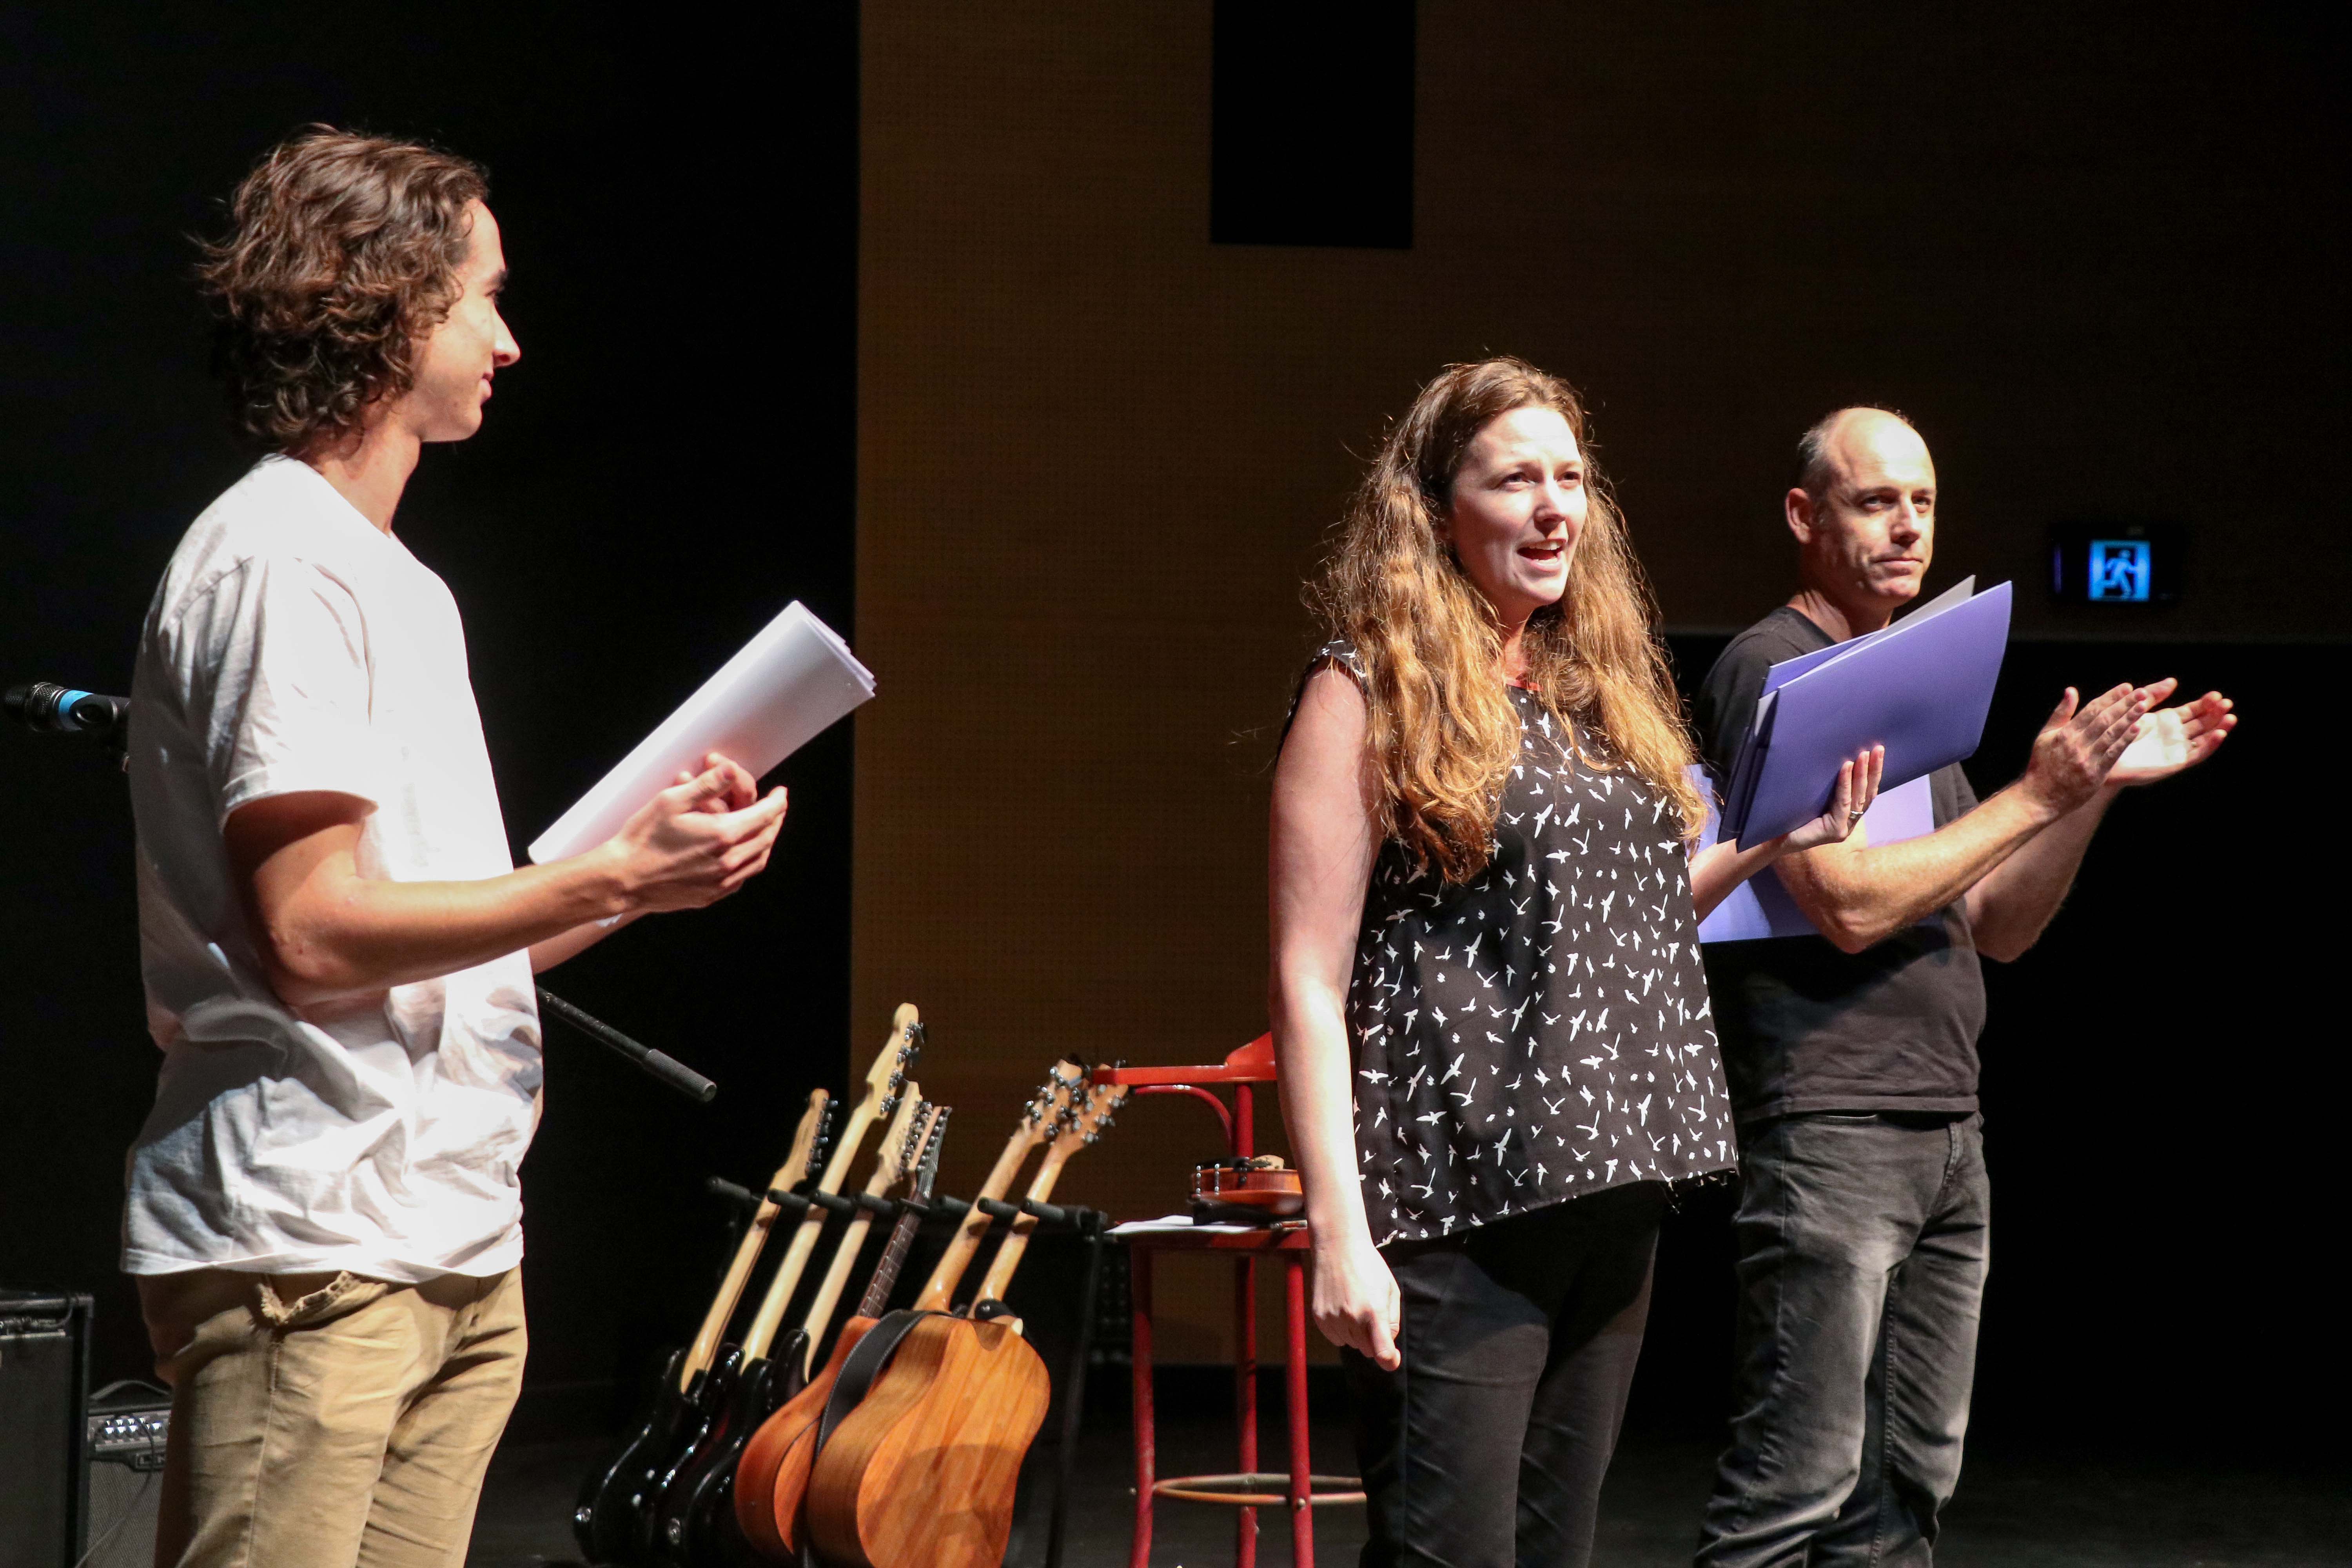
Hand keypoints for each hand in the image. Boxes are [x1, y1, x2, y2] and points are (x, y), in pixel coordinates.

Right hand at [603, 754, 787, 911]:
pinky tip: (743, 852)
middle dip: (774, 819)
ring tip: (764, 827)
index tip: (780, 793)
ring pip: (759, 859)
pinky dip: (751, 861)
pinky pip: (743, 877)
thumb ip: (707, 785)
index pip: (765, 815)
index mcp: (723, 835)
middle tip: (775, 808)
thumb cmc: (643, 838)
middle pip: (767, 837)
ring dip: (765, 840)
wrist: (623, 879)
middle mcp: (728, 861)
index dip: (777, 802)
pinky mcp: (712, 895)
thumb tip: (732, 770)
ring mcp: (722, 882)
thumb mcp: (672, 801)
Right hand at [1310, 1230, 1401, 1370]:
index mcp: (1374, 1310)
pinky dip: (1342, 1330)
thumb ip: (1393, 1319)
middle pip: (1368, 1350)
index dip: (1389, 1360)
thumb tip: (1388, 1344)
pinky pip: (1336, 1338)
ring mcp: (1333, 1318)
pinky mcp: (1319, 1317)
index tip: (1392, 1358)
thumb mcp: (1390, 1289)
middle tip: (1371, 1316)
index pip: (1382, 1352)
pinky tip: (1342, 1308)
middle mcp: (1352, 1317)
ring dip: (1357, 1333)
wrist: (1338, 1247)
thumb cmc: (1369, 1266)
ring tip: (1355, 1306)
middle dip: (1373, 1340)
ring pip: (1352, 1344)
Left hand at [1778, 745, 1885, 852]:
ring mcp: (1843, 829)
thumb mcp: (1815, 797)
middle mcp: (1848, 823)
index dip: (1873, 773)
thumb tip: (1837, 757)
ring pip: (1858, 797)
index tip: (1877, 751)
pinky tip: (1846, 767)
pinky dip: (1844, 783)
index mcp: (1847, 815)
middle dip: (1873, 770)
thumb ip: (1830, 787)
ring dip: (1862, 774)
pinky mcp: (1835, 831)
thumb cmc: (1790, 815)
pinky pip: (1843, 802)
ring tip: (1864, 754)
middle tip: (1878, 748)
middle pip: (1867, 794)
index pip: (1866, 792)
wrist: (1773, 838)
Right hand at [2017, 682, 2153, 819]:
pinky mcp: (2095, 774)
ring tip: (2144, 705)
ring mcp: (2086, 759)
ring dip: (2129, 719)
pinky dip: (2125, 740)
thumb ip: (2060, 713)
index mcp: (2064, 734)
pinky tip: (2137, 728)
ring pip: (2111, 734)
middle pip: (2104, 719)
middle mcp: (2076, 744)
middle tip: (2142, 692)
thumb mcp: (2045, 736)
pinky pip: (2113, 753)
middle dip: (2124, 704)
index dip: (2110, 697)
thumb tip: (2071, 690)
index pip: (2091, 710)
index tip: (2126, 687)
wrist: (2039, 797)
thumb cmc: (2041, 766)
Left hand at [2106, 689, 2235, 786]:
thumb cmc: (2117, 733)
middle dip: (2216, 713)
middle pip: (2203, 722)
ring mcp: (2176, 748)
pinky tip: (2219, 734)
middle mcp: (2175, 734)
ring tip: (2231, 717)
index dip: (2206, 703)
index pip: (2193, 710)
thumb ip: (2153, 695)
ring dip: (2219, 728)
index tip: (2216, 695)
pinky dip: (2209, 745)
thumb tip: (2173, 681)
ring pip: (2204, 738)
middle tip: (2227, 703)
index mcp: (2167, 721)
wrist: (2105, 756)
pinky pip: (2196, 754)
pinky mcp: (2175, 762)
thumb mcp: (2137, 708)